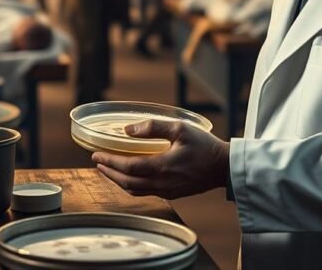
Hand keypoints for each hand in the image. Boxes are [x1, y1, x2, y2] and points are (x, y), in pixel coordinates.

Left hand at [92, 119, 229, 199]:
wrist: (224, 168)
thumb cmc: (204, 146)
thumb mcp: (180, 128)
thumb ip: (153, 127)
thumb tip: (128, 130)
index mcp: (162, 167)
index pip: (128, 168)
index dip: (110, 162)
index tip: (96, 155)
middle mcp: (162, 183)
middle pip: (127, 183)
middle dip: (109, 173)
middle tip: (98, 162)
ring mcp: (167, 191)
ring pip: (135, 190)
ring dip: (119, 181)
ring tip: (108, 170)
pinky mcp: (172, 193)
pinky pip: (146, 192)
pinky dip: (132, 185)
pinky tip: (129, 176)